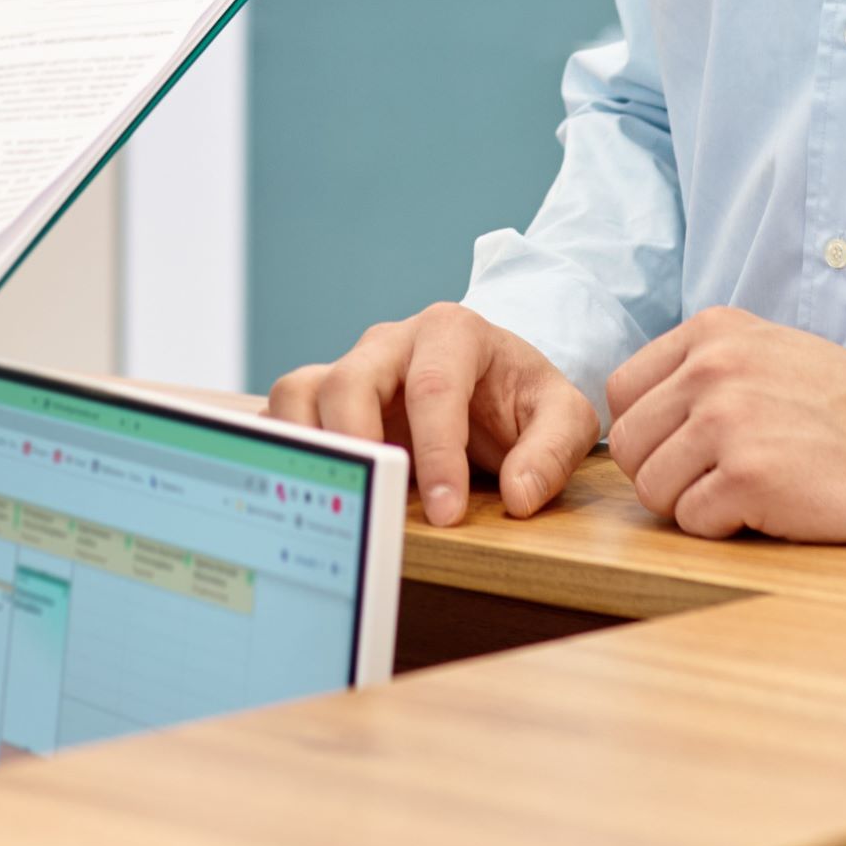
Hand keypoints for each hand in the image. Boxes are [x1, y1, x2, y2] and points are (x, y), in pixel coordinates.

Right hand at [265, 302, 598, 524]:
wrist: (493, 383)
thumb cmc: (521, 397)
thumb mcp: (561, 414)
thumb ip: (553, 451)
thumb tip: (518, 497)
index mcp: (452, 332)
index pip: (434, 388)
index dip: (436, 454)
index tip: (446, 513)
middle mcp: (392, 342)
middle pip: (351, 380)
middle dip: (358, 443)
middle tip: (376, 501)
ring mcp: (351, 366)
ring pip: (301, 390)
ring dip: (308, 444)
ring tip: (330, 493)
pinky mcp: (325, 396)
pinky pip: (283, 411)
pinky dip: (285, 446)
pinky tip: (304, 487)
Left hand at [603, 308, 845, 542]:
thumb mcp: (770, 352)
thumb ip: (703, 368)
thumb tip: (636, 411)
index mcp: (712, 331)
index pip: (622, 392)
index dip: (649, 433)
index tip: (688, 448)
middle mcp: (712, 367)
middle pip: (629, 446)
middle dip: (665, 475)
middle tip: (720, 480)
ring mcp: (727, 420)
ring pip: (651, 489)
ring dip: (694, 504)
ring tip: (750, 491)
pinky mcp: (747, 476)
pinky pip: (691, 521)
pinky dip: (725, 528)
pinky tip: (770, 508)